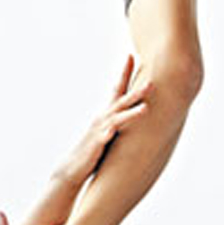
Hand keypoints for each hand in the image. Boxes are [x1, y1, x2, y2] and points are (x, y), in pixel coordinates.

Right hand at [55, 55, 150, 188]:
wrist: (72, 168)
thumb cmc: (92, 152)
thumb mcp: (107, 133)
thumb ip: (118, 123)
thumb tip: (134, 114)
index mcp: (106, 115)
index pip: (116, 90)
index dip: (124, 73)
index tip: (131, 56)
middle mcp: (102, 119)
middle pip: (120, 100)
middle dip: (136, 90)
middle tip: (151, 79)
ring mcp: (99, 131)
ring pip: (117, 118)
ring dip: (131, 112)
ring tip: (146, 107)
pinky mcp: (96, 144)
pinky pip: (104, 137)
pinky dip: (110, 132)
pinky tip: (114, 131)